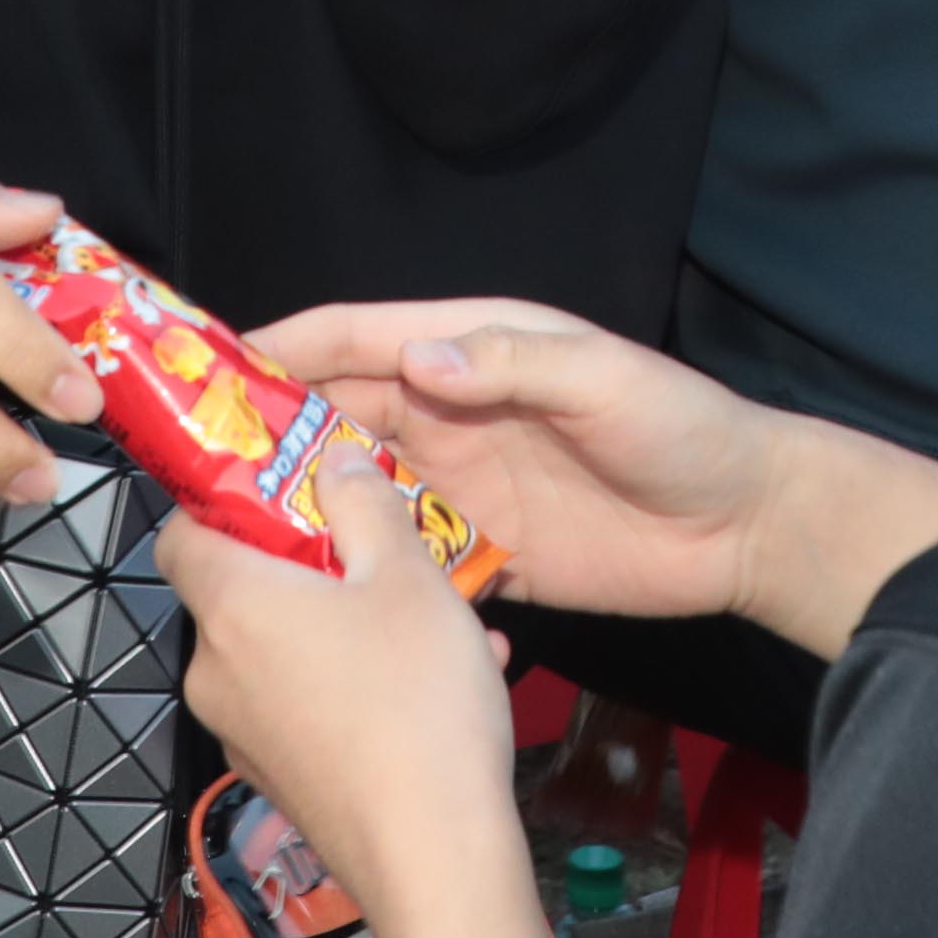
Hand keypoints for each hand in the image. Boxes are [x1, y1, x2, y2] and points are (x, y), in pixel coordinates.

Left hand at [155, 486, 525, 923]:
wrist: (433, 858)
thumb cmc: (415, 706)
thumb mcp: (408, 575)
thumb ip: (365, 504)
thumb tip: (335, 462)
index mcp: (230, 606)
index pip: (179, 532)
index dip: (222, 500)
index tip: (284, 485)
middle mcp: (216, 671)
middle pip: (242, 590)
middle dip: (314, 561)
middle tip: (383, 546)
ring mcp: (243, 733)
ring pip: (287, 649)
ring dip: (352, 621)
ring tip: (439, 616)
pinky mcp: (279, 779)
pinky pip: (308, 704)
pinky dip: (357, 681)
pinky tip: (442, 681)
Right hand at [245, 301, 781, 627]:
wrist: (745, 526)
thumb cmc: (683, 428)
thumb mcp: (605, 380)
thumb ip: (514, 364)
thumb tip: (421, 358)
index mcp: (475, 349)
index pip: (360, 338)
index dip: (285, 346)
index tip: (210, 365)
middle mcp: (454, 412)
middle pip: (340, 416)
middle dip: (267, 434)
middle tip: (193, 468)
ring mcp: (463, 486)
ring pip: (358, 492)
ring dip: (304, 509)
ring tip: (233, 540)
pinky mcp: (483, 554)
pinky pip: (404, 560)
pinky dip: (361, 573)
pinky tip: (315, 600)